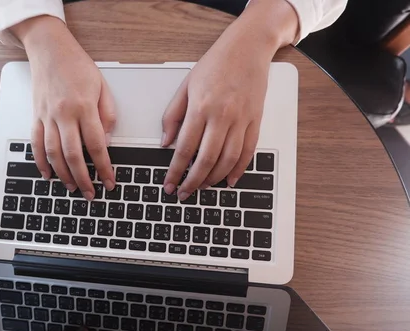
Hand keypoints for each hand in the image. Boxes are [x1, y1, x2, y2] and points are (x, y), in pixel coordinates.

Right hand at [11, 16, 115, 200]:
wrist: (49, 48)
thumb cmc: (76, 65)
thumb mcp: (102, 86)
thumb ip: (107, 114)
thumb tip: (106, 140)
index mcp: (83, 106)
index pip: (95, 145)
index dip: (104, 167)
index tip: (110, 181)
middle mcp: (63, 113)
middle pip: (72, 155)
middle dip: (83, 178)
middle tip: (91, 193)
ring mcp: (46, 116)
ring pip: (53, 153)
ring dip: (63, 175)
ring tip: (72, 188)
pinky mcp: (36, 116)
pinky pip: (36, 144)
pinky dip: (41, 162)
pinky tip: (48, 174)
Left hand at [161, 0, 298, 199]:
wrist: (248, 47)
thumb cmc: (215, 64)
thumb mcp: (185, 86)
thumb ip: (173, 115)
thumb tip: (166, 142)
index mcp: (200, 107)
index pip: (185, 148)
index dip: (175, 171)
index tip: (169, 183)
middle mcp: (222, 116)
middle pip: (206, 159)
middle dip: (193, 181)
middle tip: (184, 193)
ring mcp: (241, 120)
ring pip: (228, 160)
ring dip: (214, 178)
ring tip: (203, 187)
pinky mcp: (255, 121)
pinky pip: (248, 152)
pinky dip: (238, 169)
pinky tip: (229, 180)